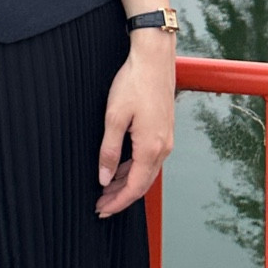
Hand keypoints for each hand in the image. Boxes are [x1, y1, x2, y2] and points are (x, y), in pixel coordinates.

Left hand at [96, 33, 175, 218]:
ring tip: (107, 190)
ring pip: (147, 172)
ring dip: (127, 184)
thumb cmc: (133, 83)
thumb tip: (105, 178)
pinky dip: (135, 169)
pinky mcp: (164, 130)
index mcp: (151, 147)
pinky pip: (150, 159)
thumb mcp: (114, 117)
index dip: (117, 202)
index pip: (134, 187)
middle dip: (121, 197)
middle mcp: (163, 147)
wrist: (154, 58)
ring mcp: (166, 139)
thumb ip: (109, 151)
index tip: (101, 210)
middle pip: (142, 184)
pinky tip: (121, 169)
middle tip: (101, 205)